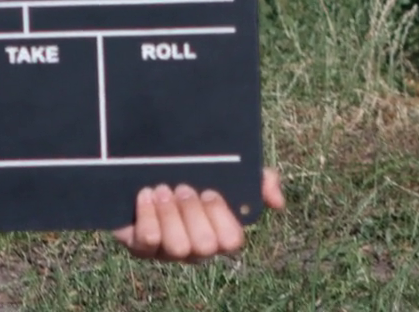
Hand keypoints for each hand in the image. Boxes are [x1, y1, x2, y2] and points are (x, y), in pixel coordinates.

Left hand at [112, 169, 284, 262]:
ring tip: (163, 188)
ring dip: (169, 213)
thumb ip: (260, 181)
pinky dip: (148, 215)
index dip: (220, 217)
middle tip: (183, 187)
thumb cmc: (195, 173)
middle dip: (193, 213)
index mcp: (219, 232)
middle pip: (203, 246)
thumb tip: (277, 203)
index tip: (210, 191)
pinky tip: (146, 194)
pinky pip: (146, 242)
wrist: (148, 168)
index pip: (231, 241)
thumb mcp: (230, 170)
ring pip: (176, 247)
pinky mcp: (141, 247)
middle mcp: (196, 247)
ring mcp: (168, 250)